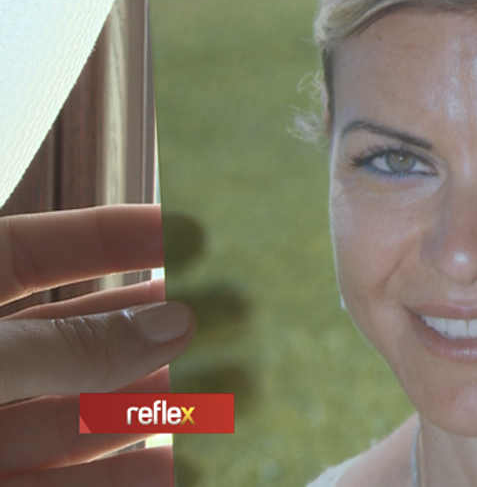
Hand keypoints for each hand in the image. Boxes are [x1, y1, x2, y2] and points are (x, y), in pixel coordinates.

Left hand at [0, 205, 192, 485]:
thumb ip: (66, 347)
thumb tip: (171, 323)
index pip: (33, 254)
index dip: (112, 239)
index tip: (191, 233)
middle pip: (69, 341)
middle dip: (148, 333)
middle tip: (225, 320)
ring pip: (71, 417)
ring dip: (146, 410)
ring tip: (220, 394)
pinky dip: (115, 479)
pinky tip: (168, 468)